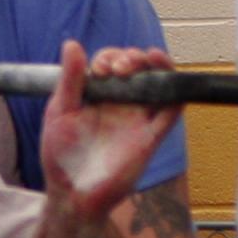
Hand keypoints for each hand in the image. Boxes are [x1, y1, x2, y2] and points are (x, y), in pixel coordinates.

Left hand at [41, 41, 179, 223]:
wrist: (72, 194)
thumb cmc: (61, 156)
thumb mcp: (60, 112)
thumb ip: (70, 80)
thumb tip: (71, 43)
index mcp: (97, 95)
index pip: (110, 64)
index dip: (109, 58)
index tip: (100, 70)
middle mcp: (119, 103)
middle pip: (137, 69)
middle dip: (132, 57)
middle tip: (120, 68)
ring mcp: (137, 119)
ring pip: (158, 84)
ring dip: (158, 66)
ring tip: (149, 58)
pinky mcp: (150, 137)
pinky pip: (170, 113)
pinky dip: (177, 95)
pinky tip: (172, 81)